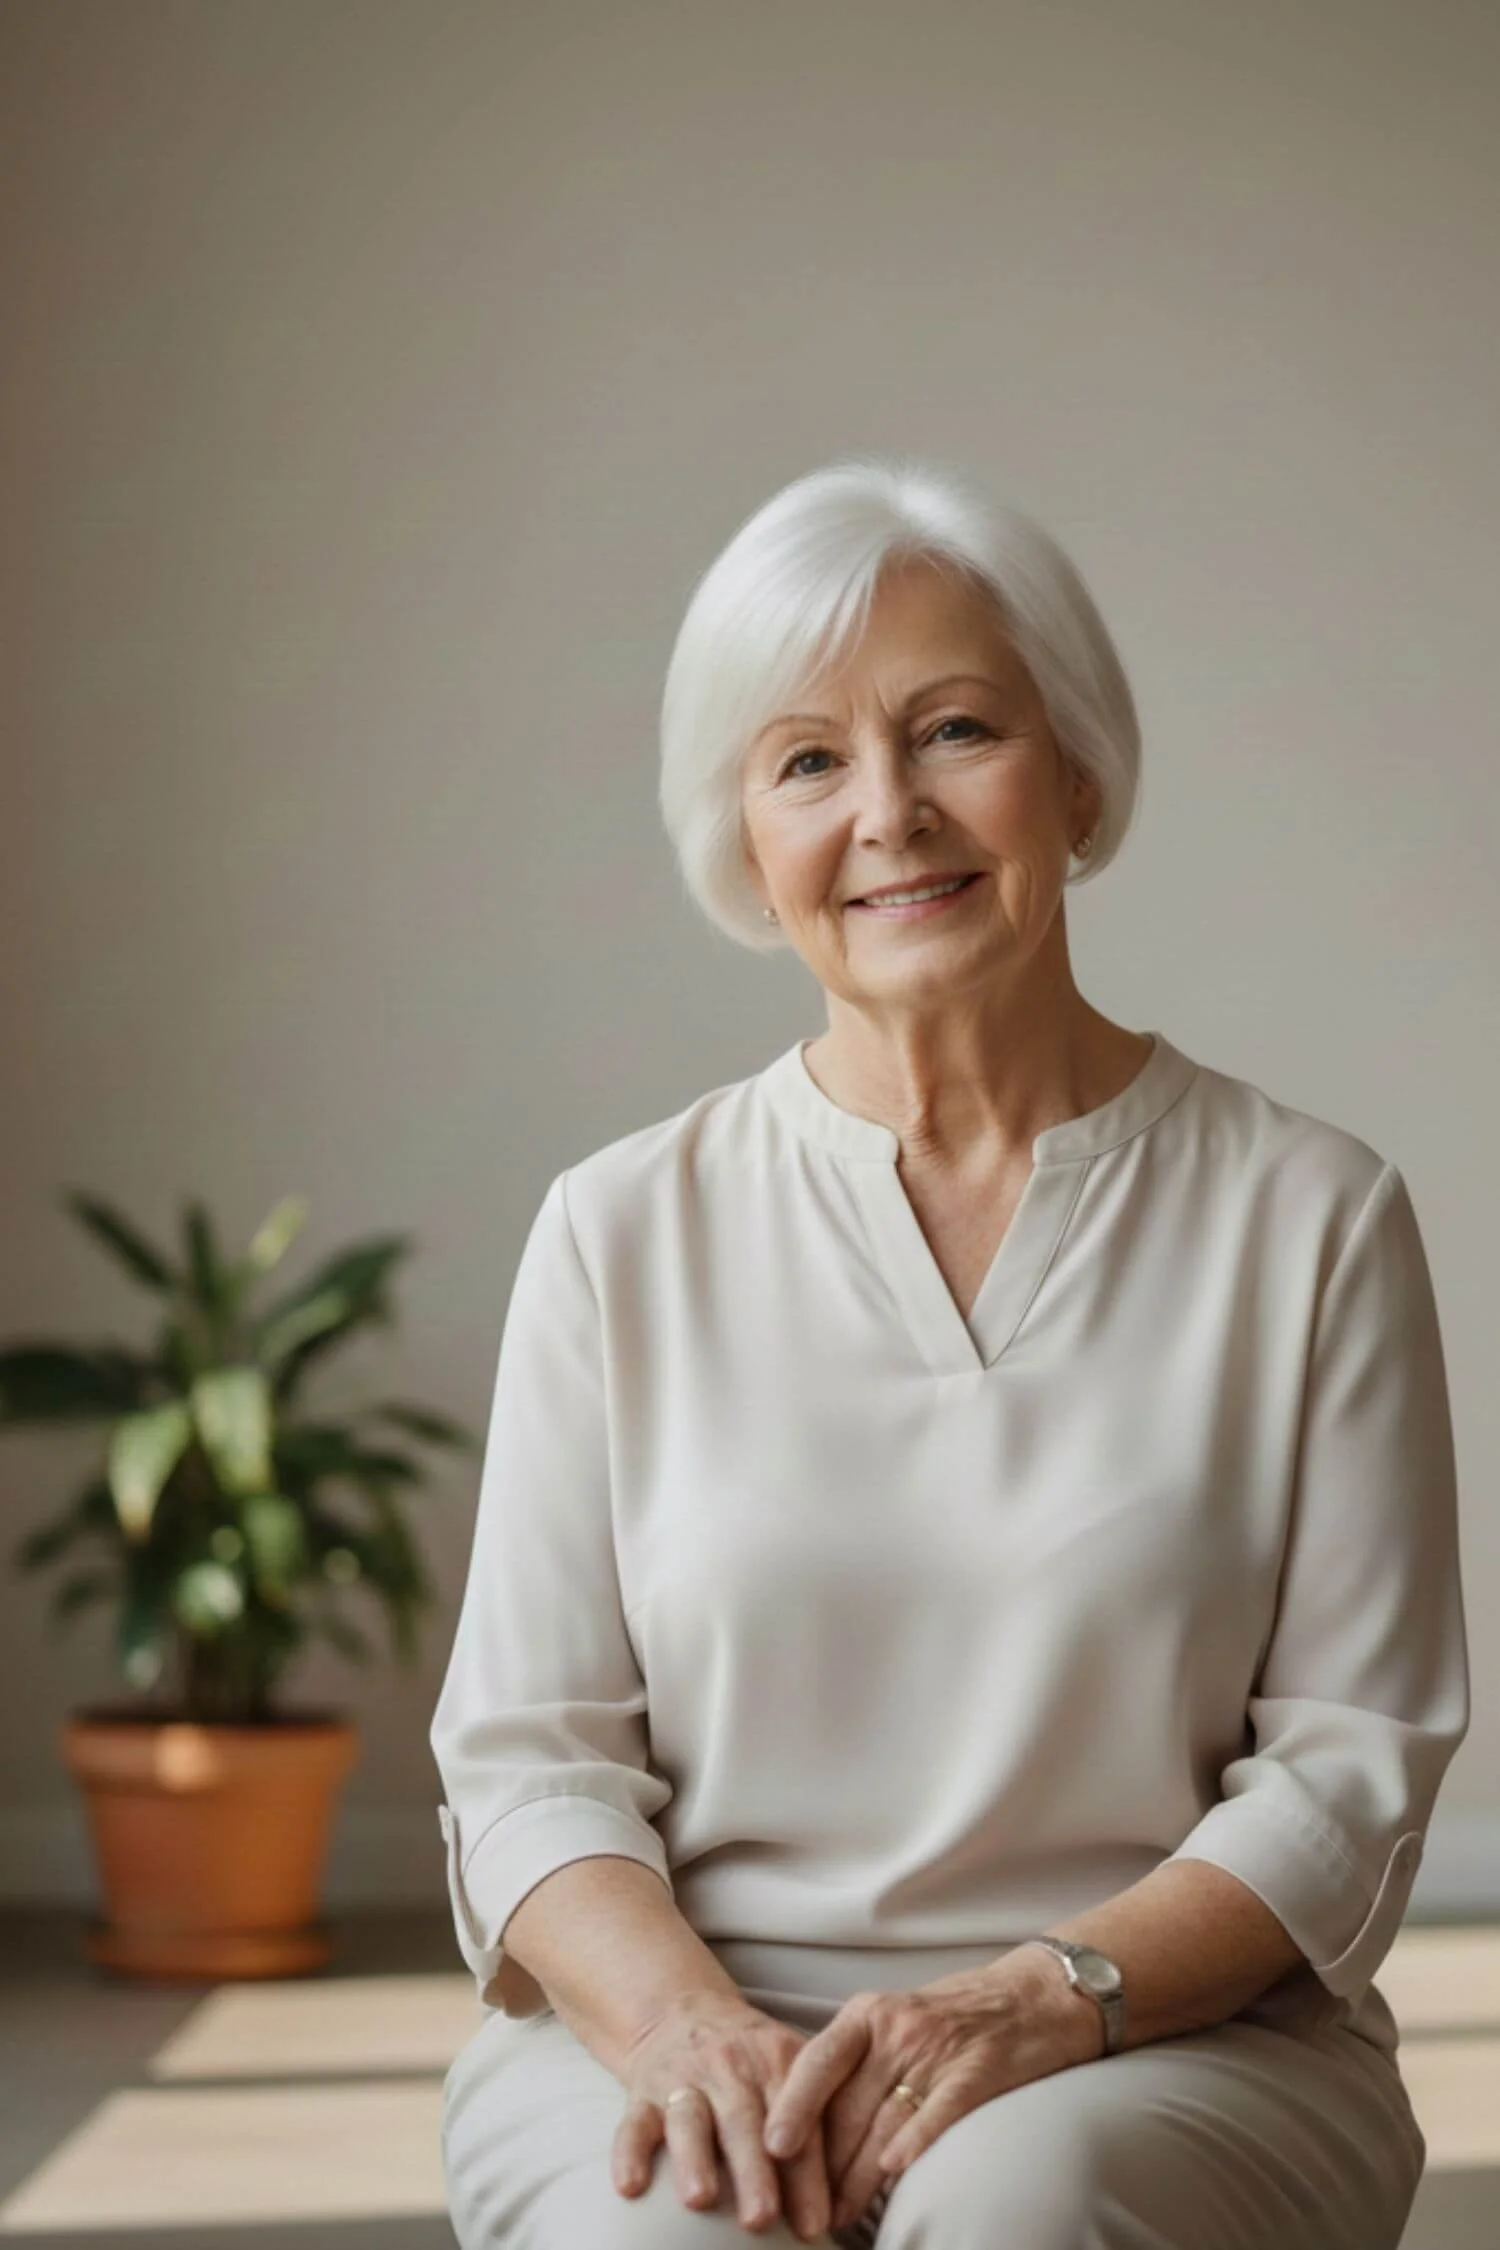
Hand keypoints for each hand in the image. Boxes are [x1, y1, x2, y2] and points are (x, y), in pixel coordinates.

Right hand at [609, 1987, 834, 2238]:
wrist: (682, 2011)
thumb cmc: (750, 2060)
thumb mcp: (789, 2068)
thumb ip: (814, 2122)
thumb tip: (845, 2197)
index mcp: (777, 2062)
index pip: (798, 2122)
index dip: (807, 2173)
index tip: (816, 2223)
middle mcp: (730, 2068)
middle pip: (743, 2121)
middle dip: (753, 2171)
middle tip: (762, 2218)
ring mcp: (683, 2079)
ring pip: (689, 2118)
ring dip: (694, 2159)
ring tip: (700, 2199)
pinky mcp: (643, 2092)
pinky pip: (632, 2122)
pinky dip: (629, 2153)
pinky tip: (631, 2185)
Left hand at [761, 1953, 1099, 2231]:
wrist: (1033, 1995)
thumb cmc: (953, 2017)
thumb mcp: (893, 2022)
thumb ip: (854, 2063)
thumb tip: (810, 2125)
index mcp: (868, 2014)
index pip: (817, 2062)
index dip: (792, 2107)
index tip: (771, 2148)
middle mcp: (897, 2028)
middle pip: (848, 2105)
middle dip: (824, 2164)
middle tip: (807, 2207)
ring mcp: (938, 2049)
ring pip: (885, 2121)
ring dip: (859, 2176)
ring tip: (841, 2213)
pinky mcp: (978, 2071)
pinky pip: (939, 2111)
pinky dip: (914, 2141)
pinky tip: (894, 2171)